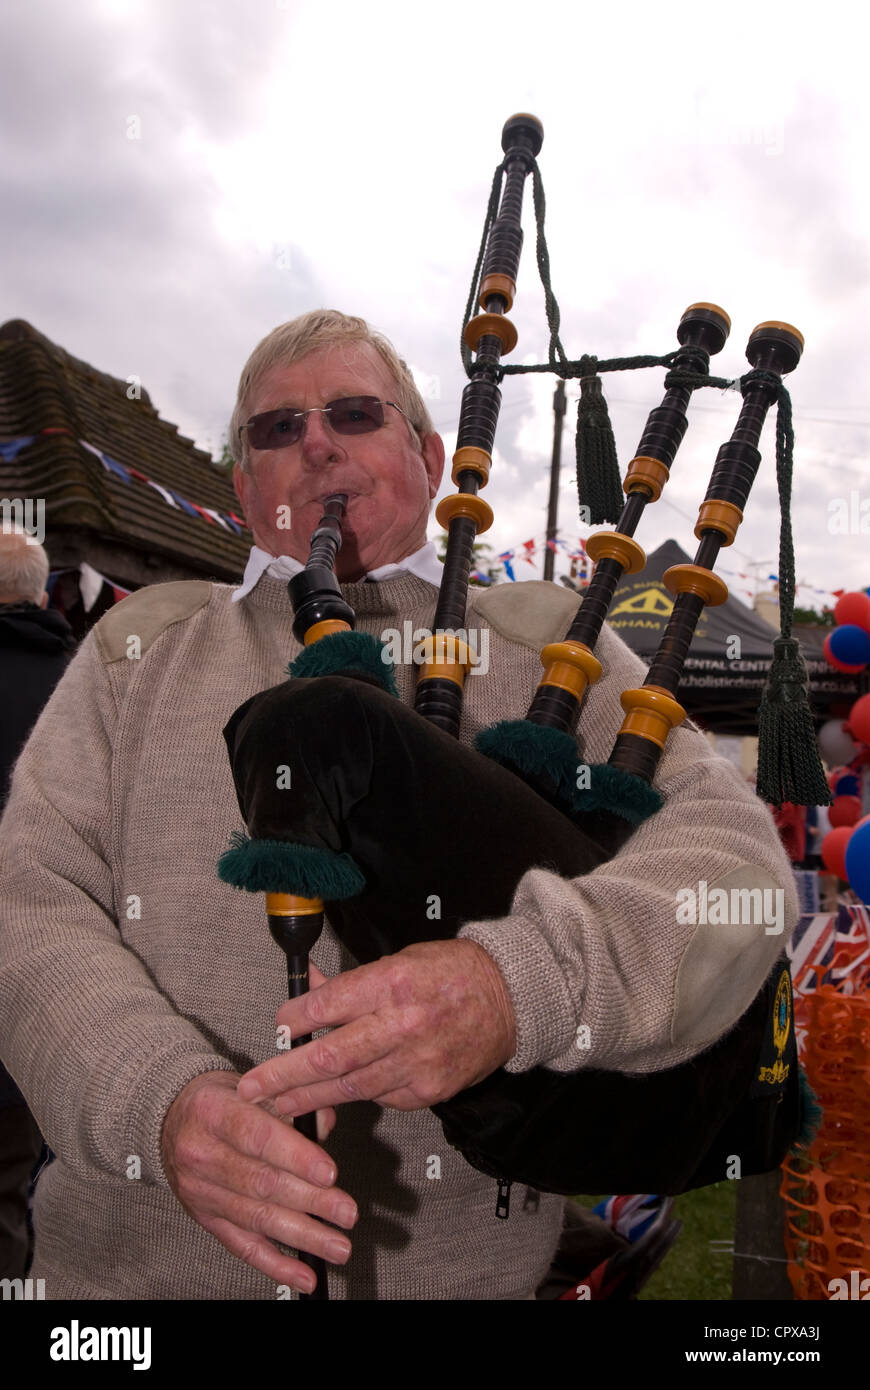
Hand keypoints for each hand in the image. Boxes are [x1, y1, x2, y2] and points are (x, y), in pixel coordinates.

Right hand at [160, 1070, 356, 1293]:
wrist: (171, 1119)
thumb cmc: (220, 1102)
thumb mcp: (252, 1087)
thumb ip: (291, 1103)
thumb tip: (325, 1125)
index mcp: (214, 1112)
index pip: (257, 1136)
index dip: (296, 1157)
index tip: (330, 1173)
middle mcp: (202, 1154)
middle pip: (261, 1183)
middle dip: (310, 1201)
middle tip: (346, 1212)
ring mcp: (202, 1192)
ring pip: (256, 1218)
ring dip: (302, 1236)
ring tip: (337, 1245)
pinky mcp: (206, 1219)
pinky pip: (242, 1246)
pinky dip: (276, 1264)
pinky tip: (304, 1273)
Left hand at [236, 939, 516, 1116]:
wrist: (510, 999)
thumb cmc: (453, 973)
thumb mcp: (400, 960)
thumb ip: (351, 983)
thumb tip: (308, 988)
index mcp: (394, 982)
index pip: (331, 1004)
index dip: (296, 1019)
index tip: (277, 1028)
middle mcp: (404, 1023)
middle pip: (331, 1055)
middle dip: (285, 1075)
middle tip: (253, 1088)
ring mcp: (418, 1061)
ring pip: (351, 1087)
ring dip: (308, 1098)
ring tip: (276, 1105)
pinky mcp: (428, 1090)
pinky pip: (381, 1097)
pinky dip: (355, 1096)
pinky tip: (333, 1098)